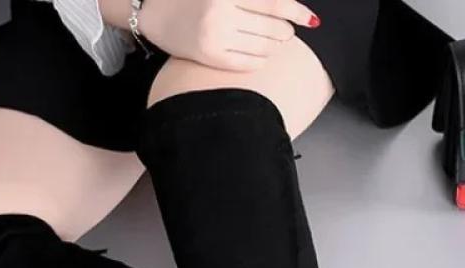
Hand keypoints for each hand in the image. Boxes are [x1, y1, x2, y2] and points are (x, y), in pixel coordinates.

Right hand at [137, 0, 320, 71]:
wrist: (153, 12)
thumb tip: (283, 4)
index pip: (274, 3)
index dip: (297, 12)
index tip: (312, 19)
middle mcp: (222, 14)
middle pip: (274, 29)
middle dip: (285, 31)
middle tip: (283, 30)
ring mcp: (216, 38)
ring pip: (264, 49)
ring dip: (273, 46)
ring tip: (268, 41)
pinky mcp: (210, 57)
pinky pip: (250, 63)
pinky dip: (259, 59)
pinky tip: (256, 53)